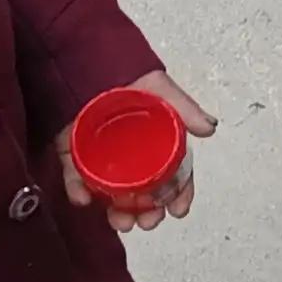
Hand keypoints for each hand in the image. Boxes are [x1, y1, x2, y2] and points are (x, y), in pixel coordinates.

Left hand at [61, 69, 214, 230]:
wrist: (83, 58)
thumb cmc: (126, 73)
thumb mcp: (161, 89)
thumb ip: (185, 109)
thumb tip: (210, 129)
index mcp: (154, 139)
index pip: (172, 172)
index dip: (179, 193)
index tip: (179, 211)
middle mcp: (128, 151)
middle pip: (142, 189)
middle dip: (147, 211)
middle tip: (148, 223)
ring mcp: (99, 153)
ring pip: (110, 190)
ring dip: (116, 211)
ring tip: (120, 222)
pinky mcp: (71, 150)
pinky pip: (75, 175)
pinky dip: (78, 190)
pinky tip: (83, 199)